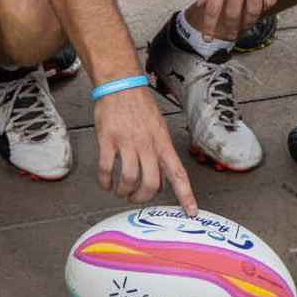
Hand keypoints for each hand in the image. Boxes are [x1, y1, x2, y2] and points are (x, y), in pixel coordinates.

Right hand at [94, 86, 197, 214]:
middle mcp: (147, 143)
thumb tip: (165, 179)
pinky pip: (107, 169)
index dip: (185, 194)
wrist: (120, 84)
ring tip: (120, 191)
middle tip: (135, 198)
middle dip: (142, 197)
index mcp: (162, 141)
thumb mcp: (159, 127)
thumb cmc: (139, 104)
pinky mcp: (108, 139)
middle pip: (150, 183)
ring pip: (129, 179)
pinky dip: (105, 182)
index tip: (191, 212)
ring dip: (123, 191)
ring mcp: (127, 141)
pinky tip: (106, 182)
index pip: (178, 173)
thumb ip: (161, 152)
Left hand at [193, 0, 283, 42]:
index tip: (208, 38)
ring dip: (246, 23)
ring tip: (241, 27)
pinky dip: (263, 9)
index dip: (210, 27)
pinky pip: (269, 1)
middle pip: (234, 15)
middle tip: (226, 37)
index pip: (214, 8)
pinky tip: (257, 9)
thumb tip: (202, 4)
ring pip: (253, 12)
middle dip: (228, 30)